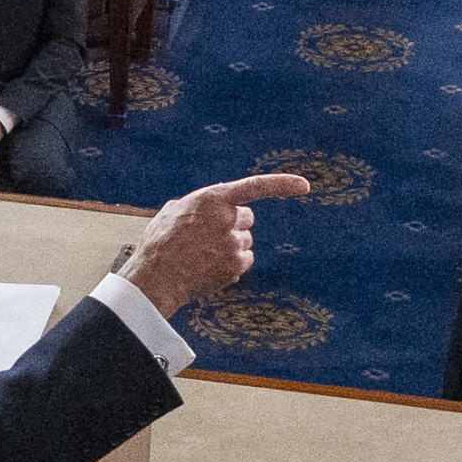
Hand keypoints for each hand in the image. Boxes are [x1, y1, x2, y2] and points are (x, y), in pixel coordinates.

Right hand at [122, 171, 307, 312]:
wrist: (156, 277)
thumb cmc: (160, 243)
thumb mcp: (173, 210)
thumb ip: (198, 204)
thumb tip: (208, 208)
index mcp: (212, 199)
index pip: (254, 186)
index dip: (282, 184)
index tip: (305, 185)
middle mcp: (227, 219)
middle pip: (247, 218)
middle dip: (233, 224)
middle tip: (209, 235)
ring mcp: (233, 244)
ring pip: (245, 241)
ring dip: (231, 245)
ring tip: (204, 254)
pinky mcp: (236, 266)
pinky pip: (244, 260)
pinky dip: (231, 263)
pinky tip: (210, 266)